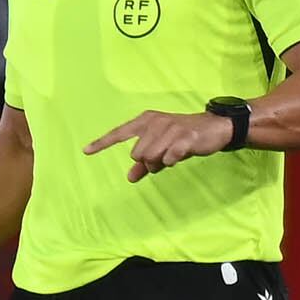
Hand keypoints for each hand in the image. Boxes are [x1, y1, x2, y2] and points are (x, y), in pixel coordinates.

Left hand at [84, 108, 236, 180]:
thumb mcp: (162, 149)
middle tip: (165, 156)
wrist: (213, 128)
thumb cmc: (183, 138)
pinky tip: (182, 153)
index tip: (86, 151)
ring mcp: (170, 128)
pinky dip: (173, 160)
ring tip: (174, 154)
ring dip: (162, 162)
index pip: (119, 133)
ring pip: (151, 158)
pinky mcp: (184, 137)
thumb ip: (145, 164)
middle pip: (137, 154)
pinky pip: (169, 158)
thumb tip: (130, 178)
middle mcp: (155, 121)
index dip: (102, 143)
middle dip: (150, 162)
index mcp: (146, 120)